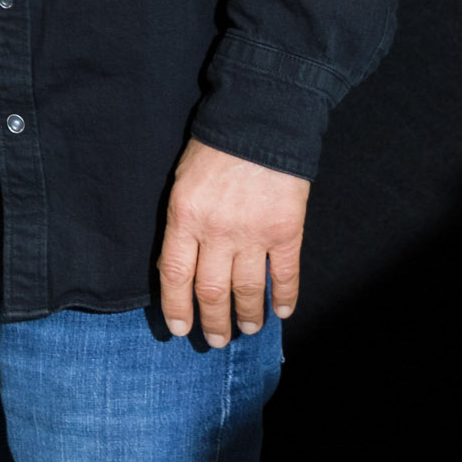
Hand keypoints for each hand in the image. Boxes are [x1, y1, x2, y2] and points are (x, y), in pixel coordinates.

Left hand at [156, 140, 309, 346]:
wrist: (261, 121)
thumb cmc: (215, 148)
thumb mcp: (182, 183)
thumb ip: (182, 224)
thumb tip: (180, 267)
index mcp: (185, 217)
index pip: (175, 275)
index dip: (177, 306)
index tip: (181, 328)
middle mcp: (217, 231)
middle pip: (212, 291)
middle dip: (213, 322)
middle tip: (216, 341)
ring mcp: (254, 233)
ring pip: (248, 290)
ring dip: (247, 316)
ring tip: (248, 330)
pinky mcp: (286, 230)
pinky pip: (285, 274)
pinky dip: (285, 297)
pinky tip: (283, 312)